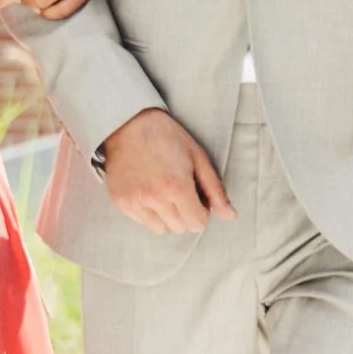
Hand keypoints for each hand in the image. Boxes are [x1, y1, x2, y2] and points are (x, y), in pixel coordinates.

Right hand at [98, 107, 235, 236]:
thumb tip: (231, 216)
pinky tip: (147, 190)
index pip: (198, 224)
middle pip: (180, 228)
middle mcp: (154, 197)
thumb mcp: (198, 158)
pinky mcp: (121, 202)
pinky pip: (142, 222)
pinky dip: (148, 212)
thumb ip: (216, 191)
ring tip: (162, 192)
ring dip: (167, 217)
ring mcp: (134, 201)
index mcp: (177, 186)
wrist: (129, 124)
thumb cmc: (168, 137)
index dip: (201, 210)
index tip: (194, 194)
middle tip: (178, 190)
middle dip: (185, 214)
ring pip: (161, 229)